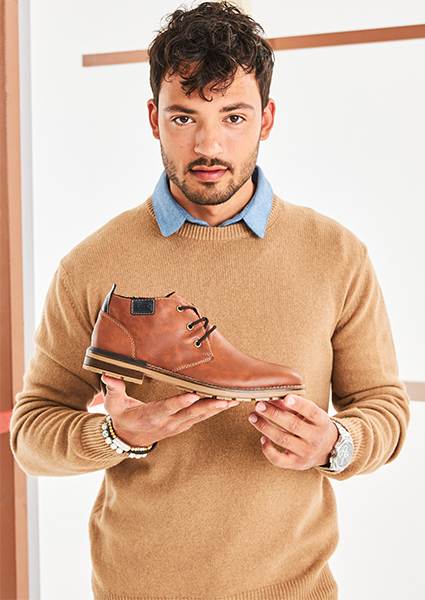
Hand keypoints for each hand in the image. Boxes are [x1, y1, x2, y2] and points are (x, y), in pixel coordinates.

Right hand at [101, 375, 238, 446]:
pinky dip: (215, 411)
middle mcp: (168, 422)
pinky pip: (201, 418)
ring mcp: (177, 425)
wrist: (129, 439)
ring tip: (233, 400)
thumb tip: (108, 374)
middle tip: (226, 399)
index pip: (168, 407)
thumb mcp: (113, 405)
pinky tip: (227, 403)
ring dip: (217, 409)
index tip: (194, 395)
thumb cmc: (122, 417)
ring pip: (200, 416)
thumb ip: (113, 389)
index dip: (181, 402)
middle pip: (191, 413)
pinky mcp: (184, 425)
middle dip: (209, 406)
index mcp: (152, 415)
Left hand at [248, 394, 338, 469]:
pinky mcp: (297, 464)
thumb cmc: (315, 426)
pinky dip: (268, 449)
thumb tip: (272, 399)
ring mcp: (306, 453)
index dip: (299, 404)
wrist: (328, 450)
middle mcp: (316, 438)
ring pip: (283, 439)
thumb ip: (293, 406)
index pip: (312, 412)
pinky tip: (262, 437)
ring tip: (253, 417)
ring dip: (265, 427)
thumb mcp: (310, 414)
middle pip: (293, 425)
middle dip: (273, 413)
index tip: (286, 397)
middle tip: (259, 404)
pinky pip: (279, 459)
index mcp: (322, 422)